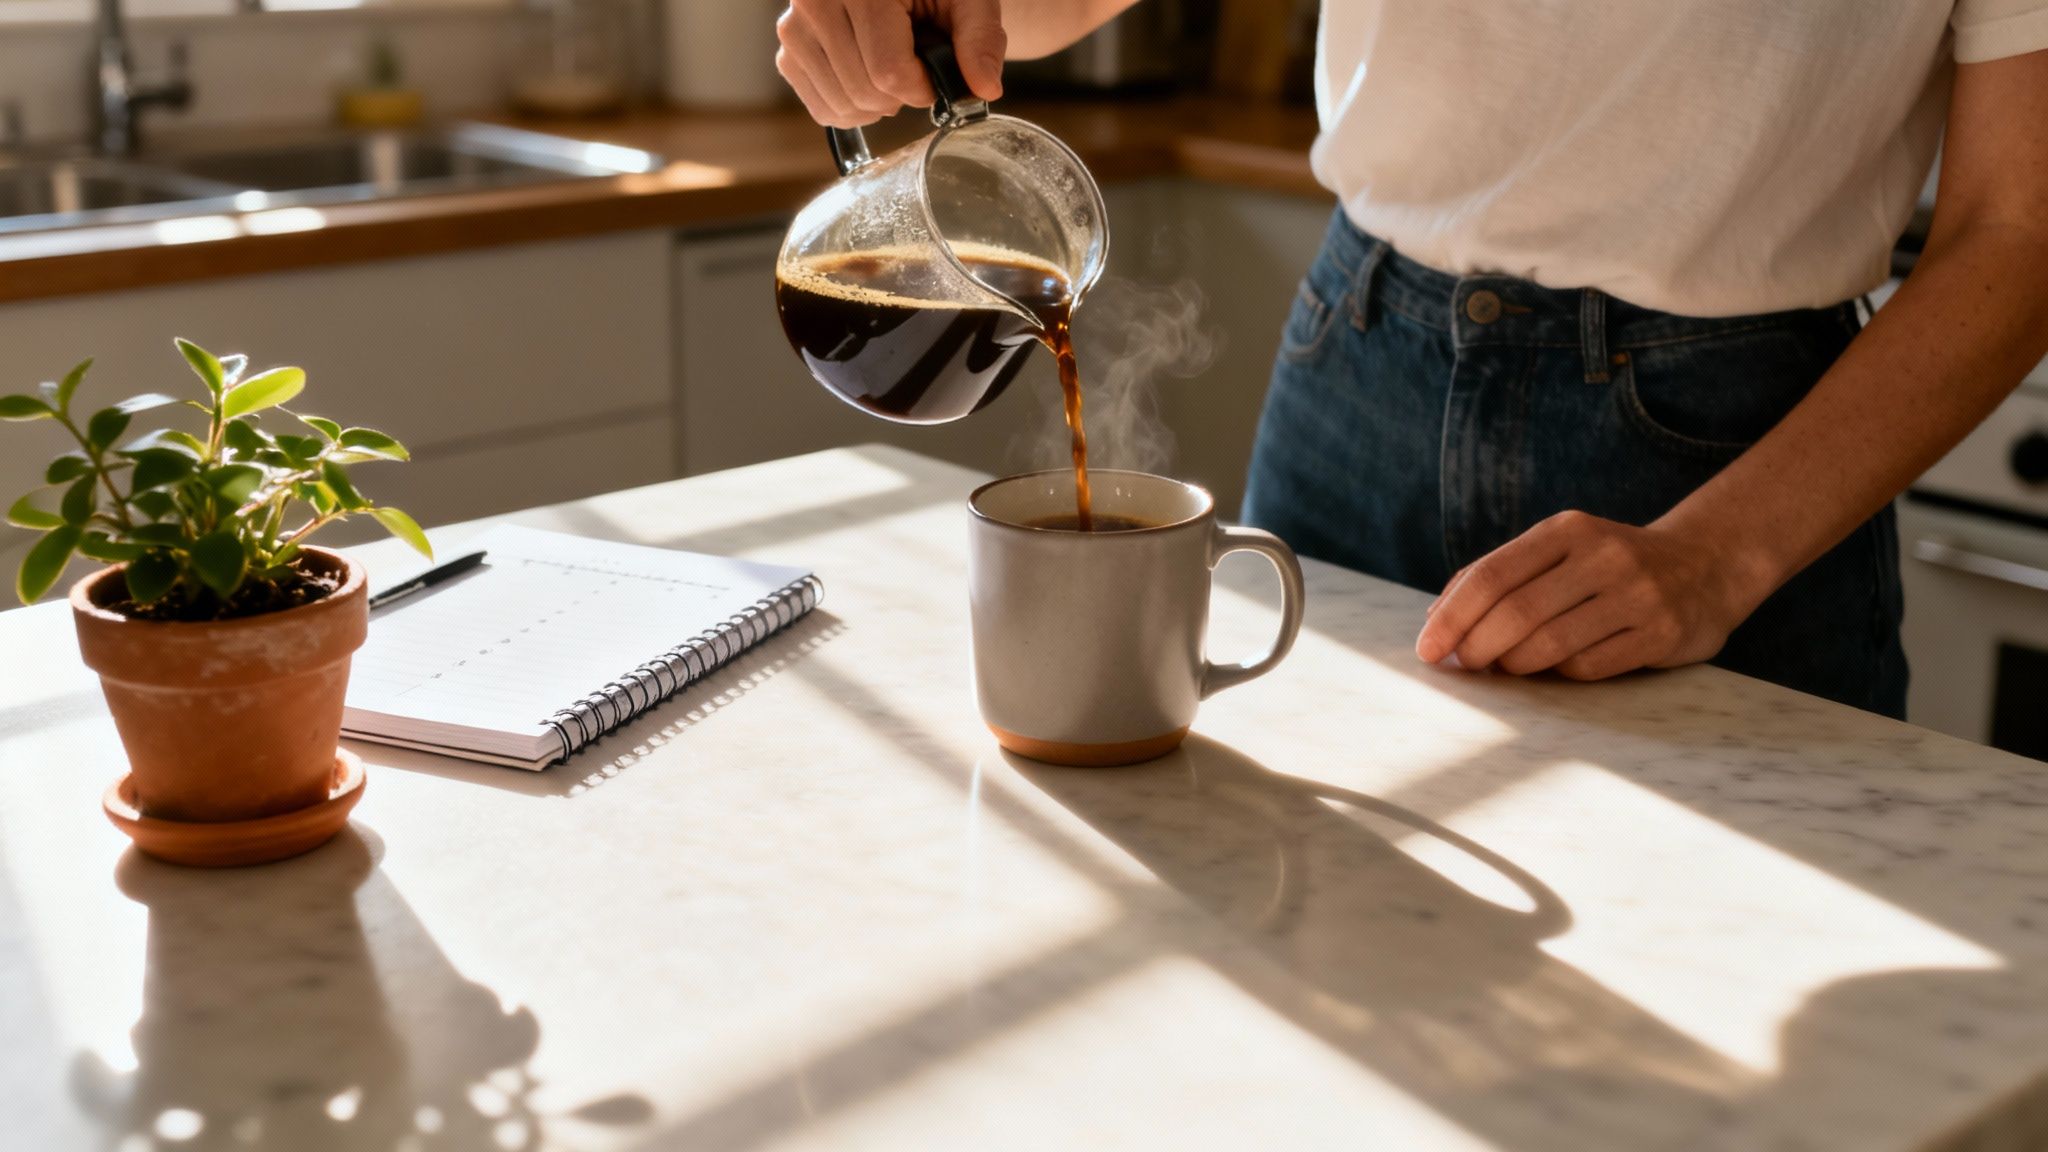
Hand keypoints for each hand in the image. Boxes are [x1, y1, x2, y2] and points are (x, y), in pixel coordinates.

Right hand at [776, 0, 1006, 128]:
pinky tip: (869, 84)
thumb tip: (984, 88)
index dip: (922, 87)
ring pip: (843, 105)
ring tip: (892, 71)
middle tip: (915, 68)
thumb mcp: (970, 1)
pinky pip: (821, 108)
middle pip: (865, 91)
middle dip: (901, 96)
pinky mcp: (788, 52)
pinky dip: (852, 110)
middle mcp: (816, 1)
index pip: (888, 71)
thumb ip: (981, 39)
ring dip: (878, 105)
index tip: (935, 70)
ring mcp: (794, 28)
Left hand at [1414, 511, 1767, 680]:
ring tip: (1504, 667)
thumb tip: (1435, 617)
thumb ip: (1500, 574)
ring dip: (1514, 665)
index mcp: (1567, 530)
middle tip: (1463, 665)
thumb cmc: (1609, 565)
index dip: (1452, 617)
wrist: (1707, 565)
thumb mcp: (1559, 550)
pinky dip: (1559, 674)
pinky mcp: (1660, 633)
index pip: (1492, 575)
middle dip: (1476, 646)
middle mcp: (1603, 556)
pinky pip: (1588, 666)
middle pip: (1516, 612)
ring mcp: (1636, 595)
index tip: (1428, 649)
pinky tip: (1555, 669)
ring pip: (1549, 644)